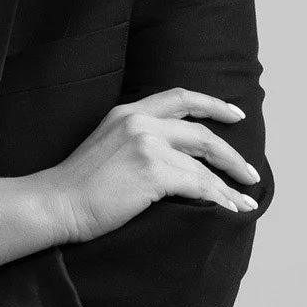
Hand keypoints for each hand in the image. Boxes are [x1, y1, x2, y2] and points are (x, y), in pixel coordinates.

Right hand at [38, 88, 259, 243]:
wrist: (55, 202)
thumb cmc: (78, 184)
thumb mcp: (106, 144)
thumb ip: (135, 139)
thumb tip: (172, 156)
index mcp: (127, 112)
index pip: (178, 98)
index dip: (212, 104)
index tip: (236, 114)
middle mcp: (139, 121)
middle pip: (199, 131)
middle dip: (230, 153)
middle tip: (251, 171)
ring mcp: (145, 144)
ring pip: (202, 162)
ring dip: (228, 183)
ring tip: (245, 200)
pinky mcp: (151, 171)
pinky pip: (198, 184)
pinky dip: (219, 197)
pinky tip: (230, 208)